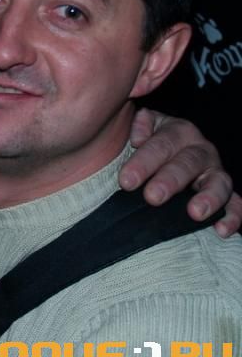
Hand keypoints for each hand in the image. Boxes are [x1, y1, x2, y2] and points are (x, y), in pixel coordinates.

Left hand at [120, 108, 239, 236]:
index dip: (143, 162)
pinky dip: (232, 216)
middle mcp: (200, 150)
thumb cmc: (142, 147)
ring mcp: (215, 172)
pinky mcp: (226, 194)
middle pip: (187, 163)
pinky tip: (221, 230)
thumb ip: (138, 126)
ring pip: (218, 182)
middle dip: (170, 180)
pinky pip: (235, 204)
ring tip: (194, 213)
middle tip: (152, 197)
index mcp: (177, 131)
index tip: (126, 181)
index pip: (161, 144)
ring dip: (208, 197)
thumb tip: (138, 137)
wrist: (156, 160)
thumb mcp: (137, 130)